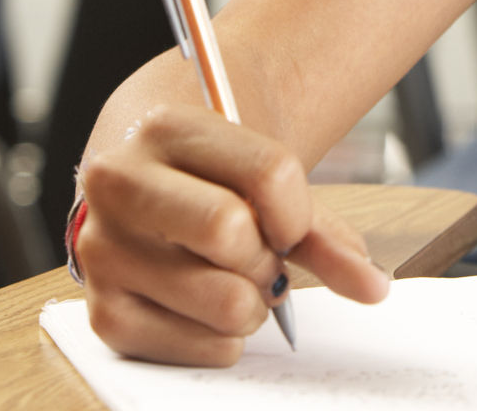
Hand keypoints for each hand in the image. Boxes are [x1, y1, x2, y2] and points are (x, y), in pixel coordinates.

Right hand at [75, 104, 389, 364]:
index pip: (269, 172)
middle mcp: (117, 183)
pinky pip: (202, 348)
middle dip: (267, 257)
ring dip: (252, 305)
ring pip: (225, 302)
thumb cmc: (209, 184)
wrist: (138, 190)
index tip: (288, 223)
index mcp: (164, 127)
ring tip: (231, 281)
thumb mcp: (260, 182)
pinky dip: (224, 340)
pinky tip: (204, 307)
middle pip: (233, 232)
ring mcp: (101, 251)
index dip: (298, 211)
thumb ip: (320, 232)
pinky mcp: (103, 314)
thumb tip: (374, 285)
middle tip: (258, 256)